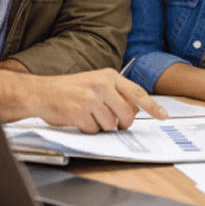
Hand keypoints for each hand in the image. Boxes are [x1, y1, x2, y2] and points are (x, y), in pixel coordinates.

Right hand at [28, 69, 167, 133]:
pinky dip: (87, 129)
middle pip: (127, 114)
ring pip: (111, 125)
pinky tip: (78, 118)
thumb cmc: (70, 89)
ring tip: (88, 114)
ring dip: (101, 125)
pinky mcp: (80, 112)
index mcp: (109, 76)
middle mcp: (102, 85)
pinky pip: (94, 130)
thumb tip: (135, 110)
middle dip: (123, 123)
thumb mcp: (95, 82)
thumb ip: (115, 93)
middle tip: (114, 123)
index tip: (163, 115)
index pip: (137, 93)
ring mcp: (91, 99)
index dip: (152, 106)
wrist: (41, 92)